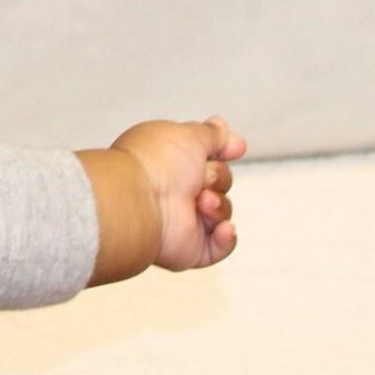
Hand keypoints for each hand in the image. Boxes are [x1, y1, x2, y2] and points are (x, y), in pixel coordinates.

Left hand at [114, 114, 245, 270]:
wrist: (140, 200)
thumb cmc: (157, 162)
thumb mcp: (188, 136)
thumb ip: (210, 134)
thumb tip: (222, 125)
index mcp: (169, 163)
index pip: (204, 158)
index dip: (221, 152)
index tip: (235, 148)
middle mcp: (174, 190)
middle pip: (220, 183)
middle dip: (218, 177)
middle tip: (201, 178)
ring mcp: (182, 221)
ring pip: (223, 212)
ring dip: (218, 206)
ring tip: (200, 202)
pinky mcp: (189, 249)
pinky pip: (220, 246)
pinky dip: (225, 238)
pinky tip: (222, 228)